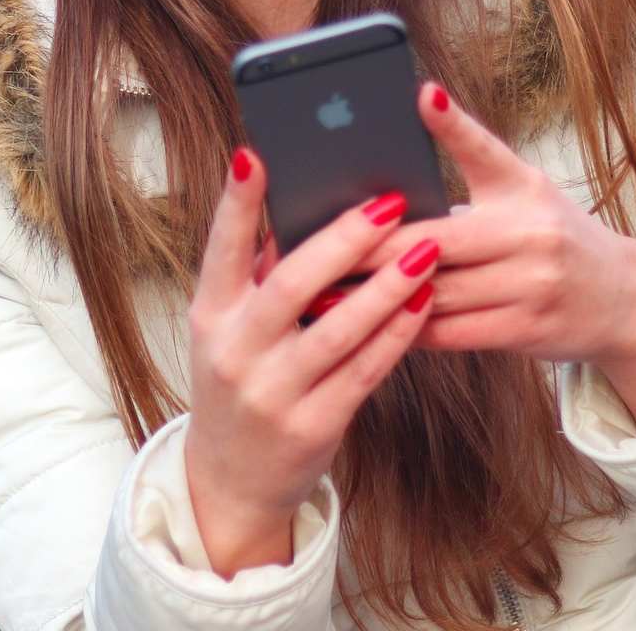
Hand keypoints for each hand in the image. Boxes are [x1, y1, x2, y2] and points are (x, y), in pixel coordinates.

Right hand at [183, 145, 439, 553]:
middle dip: (343, 240)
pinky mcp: (311, 427)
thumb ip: (260, 275)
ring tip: (425, 250)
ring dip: (386, 287)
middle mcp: (234, 351)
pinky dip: (396, 334)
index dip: (236, 202)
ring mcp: (272, 393)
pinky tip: (422, 301)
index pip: (221, 248)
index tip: (256, 154)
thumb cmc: (241, 377)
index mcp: (210, 313)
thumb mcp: (228, 327)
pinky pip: (364, 372)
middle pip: (292, 284)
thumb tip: (308, 206)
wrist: (229, 482)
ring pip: (337, 330)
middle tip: (389, 203)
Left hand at [348, 82, 635, 365]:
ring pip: (437, 291)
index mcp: (523, 187)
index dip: (451, 121)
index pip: (483, 149)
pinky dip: (408, 329)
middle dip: (372, 247)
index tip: (421, 93)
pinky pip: (452, 332)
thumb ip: (471, 171)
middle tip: (320, 246)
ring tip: (327, 293)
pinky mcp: (528, 330)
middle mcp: (531, 232)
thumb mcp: (524, 190)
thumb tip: (402, 150)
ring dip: (379, 295)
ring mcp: (532, 284)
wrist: (623, 299)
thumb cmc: (555, 235)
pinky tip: (373, 326)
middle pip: (435, 239)